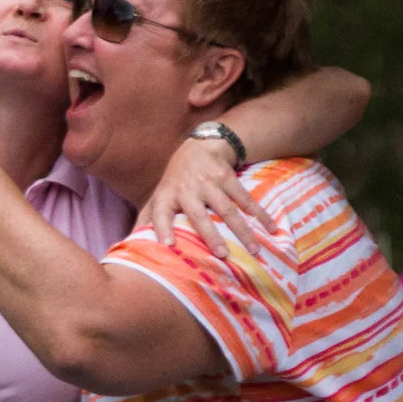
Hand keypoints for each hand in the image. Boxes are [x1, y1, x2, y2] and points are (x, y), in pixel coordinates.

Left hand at [140, 133, 269, 256]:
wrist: (199, 145)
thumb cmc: (176, 180)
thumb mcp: (159, 195)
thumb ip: (147, 219)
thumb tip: (131, 246)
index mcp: (167, 196)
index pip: (160, 213)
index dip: (162, 228)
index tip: (168, 245)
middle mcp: (187, 189)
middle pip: (200, 215)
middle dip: (211, 235)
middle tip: (223, 256)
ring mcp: (209, 182)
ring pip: (227, 209)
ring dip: (243, 231)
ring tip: (255, 250)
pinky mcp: (228, 177)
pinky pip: (246, 199)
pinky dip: (260, 214)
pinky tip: (271, 229)